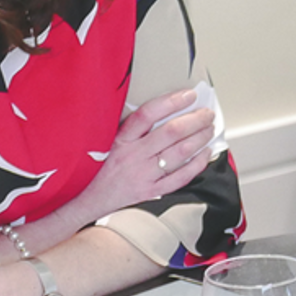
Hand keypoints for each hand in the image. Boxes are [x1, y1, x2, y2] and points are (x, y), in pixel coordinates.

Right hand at [70, 88, 217, 220]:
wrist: (85, 200)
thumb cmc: (98, 166)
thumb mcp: (108, 140)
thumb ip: (131, 126)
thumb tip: (166, 107)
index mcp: (120, 139)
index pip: (148, 114)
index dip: (171, 102)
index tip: (189, 95)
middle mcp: (132, 156)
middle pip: (171, 133)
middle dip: (195, 120)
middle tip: (207, 113)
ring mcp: (143, 175)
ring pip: (179, 153)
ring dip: (200, 138)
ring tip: (210, 129)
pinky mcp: (150, 192)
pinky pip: (180, 178)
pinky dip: (197, 164)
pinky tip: (206, 153)